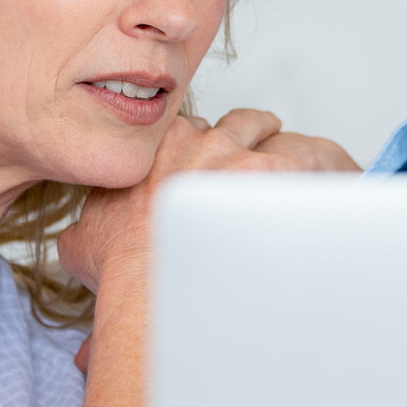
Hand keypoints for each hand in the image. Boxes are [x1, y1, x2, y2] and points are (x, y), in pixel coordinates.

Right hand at [58, 109, 356, 293]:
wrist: (146, 282)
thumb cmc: (119, 266)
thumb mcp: (80, 243)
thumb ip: (85, 230)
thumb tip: (82, 240)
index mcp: (151, 151)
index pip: (181, 132)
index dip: (195, 149)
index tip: (202, 168)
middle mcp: (191, 142)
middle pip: (223, 124)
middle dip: (235, 141)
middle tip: (245, 162)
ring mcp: (230, 152)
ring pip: (260, 127)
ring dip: (271, 139)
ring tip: (287, 156)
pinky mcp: (266, 170)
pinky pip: (301, 153)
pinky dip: (313, 164)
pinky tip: (325, 175)